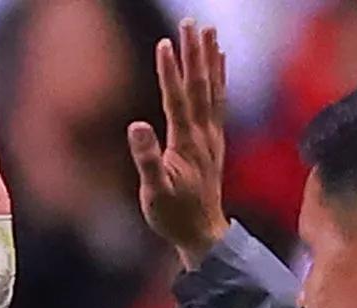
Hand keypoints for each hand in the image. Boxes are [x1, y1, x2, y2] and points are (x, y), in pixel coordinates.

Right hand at [127, 21, 231, 260]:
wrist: (203, 234)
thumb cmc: (173, 216)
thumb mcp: (154, 193)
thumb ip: (147, 159)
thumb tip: (137, 126)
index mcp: (185, 144)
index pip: (176, 100)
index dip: (169, 72)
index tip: (165, 43)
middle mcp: (203, 134)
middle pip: (199, 86)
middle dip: (194, 53)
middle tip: (191, 23)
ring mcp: (212, 136)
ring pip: (212, 89)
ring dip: (209, 59)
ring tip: (208, 30)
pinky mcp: (215, 140)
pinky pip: (219, 100)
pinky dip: (219, 77)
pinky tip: (219, 60)